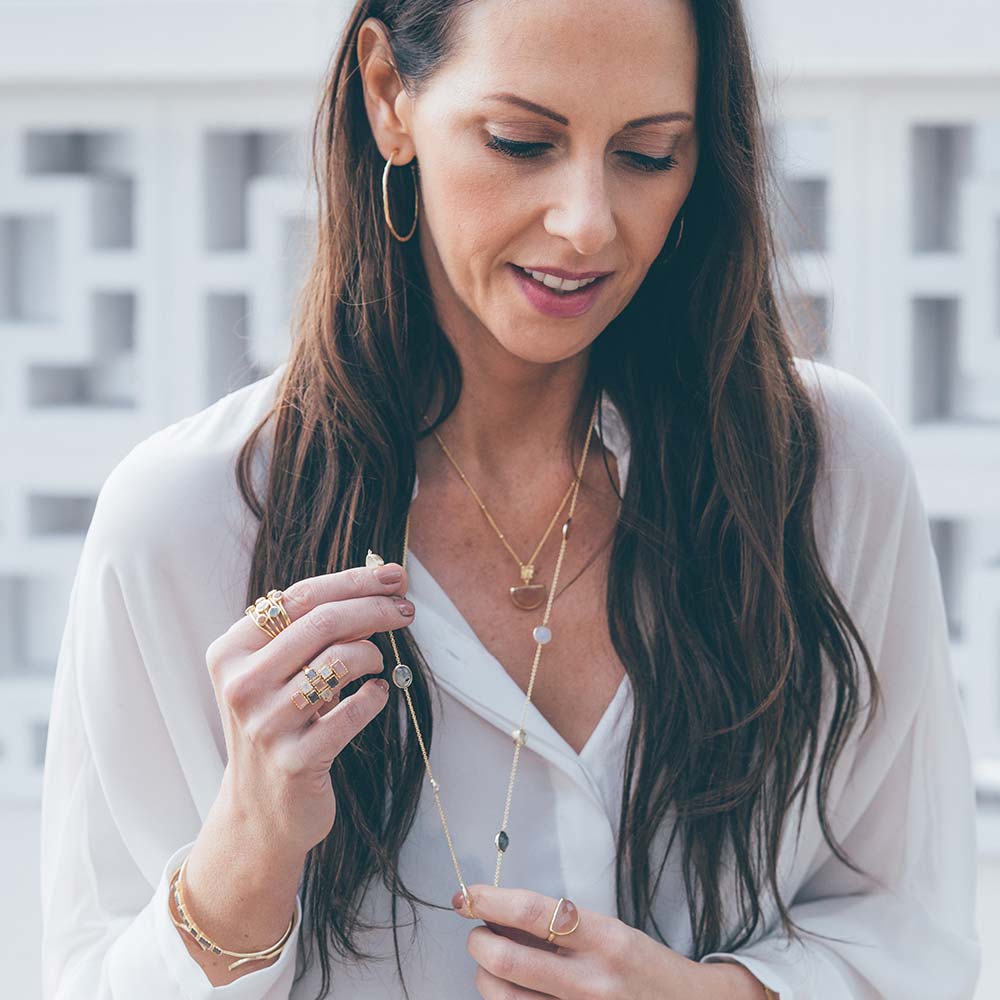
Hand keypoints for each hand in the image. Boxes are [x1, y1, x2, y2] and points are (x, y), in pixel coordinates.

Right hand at [205, 557, 414, 854]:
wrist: (261, 809)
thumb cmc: (280, 723)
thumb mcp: (278, 672)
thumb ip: (311, 629)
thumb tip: (380, 582)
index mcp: (231, 651)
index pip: (300, 597)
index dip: (354, 581)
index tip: (394, 575)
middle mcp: (241, 684)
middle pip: (323, 621)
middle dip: (375, 608)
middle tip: (405, 610)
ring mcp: (265, 724)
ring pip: (340, 660)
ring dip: (371, 654)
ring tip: (375, 662)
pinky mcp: (294, 759)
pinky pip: (353, 711)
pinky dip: (374, 697)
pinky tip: (375, 696)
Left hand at [452, 884, 771, 998]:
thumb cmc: (642, 967)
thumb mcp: (610, 931)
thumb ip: (559, 924)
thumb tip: (499, 911)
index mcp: (603, 939)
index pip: (531, 912)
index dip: (490, 899)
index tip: (468, 894)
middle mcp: (590, 981)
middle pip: (504, 961)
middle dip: (478, 941)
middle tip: (478, 932)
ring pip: (501, 995)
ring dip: (484, 974)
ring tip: (495, 961)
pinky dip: (503, 998)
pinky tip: (512, 986)